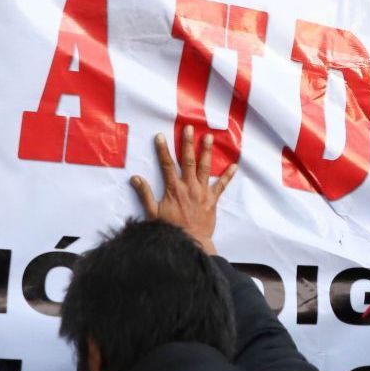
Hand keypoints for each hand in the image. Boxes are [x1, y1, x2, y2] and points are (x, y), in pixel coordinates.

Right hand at [131, 127, 236, 255]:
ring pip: (205, 168)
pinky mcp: (212, 200)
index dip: (163, 150)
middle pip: (188, 161)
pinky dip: (228, 176)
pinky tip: (234, 165)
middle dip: (188, 143)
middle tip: (189, 128)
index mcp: (174, 188)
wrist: (191, 242)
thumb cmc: (170, 229)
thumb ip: (144, 194)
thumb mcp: (153, 213)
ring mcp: (202, 192)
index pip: (167, 164)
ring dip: (207, 152)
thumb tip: (135, 178)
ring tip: (209, 137)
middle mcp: (189, 187)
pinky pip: (221, 186)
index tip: (160, 136)